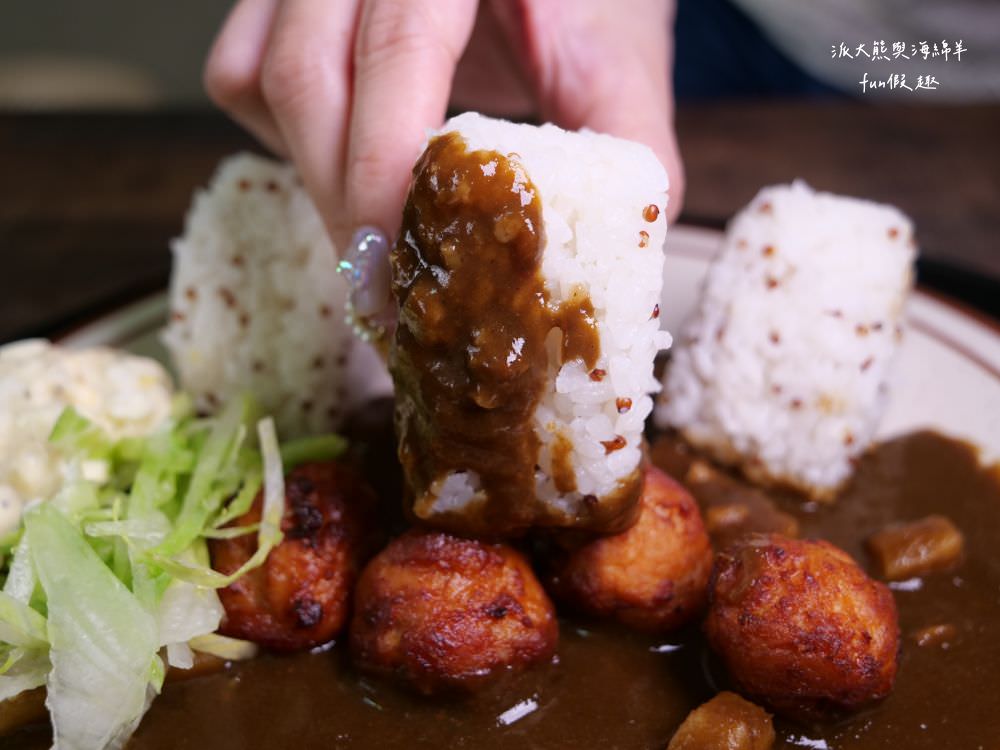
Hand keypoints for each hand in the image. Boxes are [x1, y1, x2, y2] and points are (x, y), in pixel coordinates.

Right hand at [205, 0, 683, 328]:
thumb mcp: (616, 55)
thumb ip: (625, 142)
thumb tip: (609, 256)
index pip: (398, 46)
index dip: (387, 165)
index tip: (402, 262)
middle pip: (306, 74)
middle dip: (342, 202)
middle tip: (385, 291)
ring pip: (261, 80)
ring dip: (312, 179)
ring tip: (376, 244)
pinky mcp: (279, 1)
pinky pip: (237, 77)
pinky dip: (283, 140)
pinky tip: (345, 169)